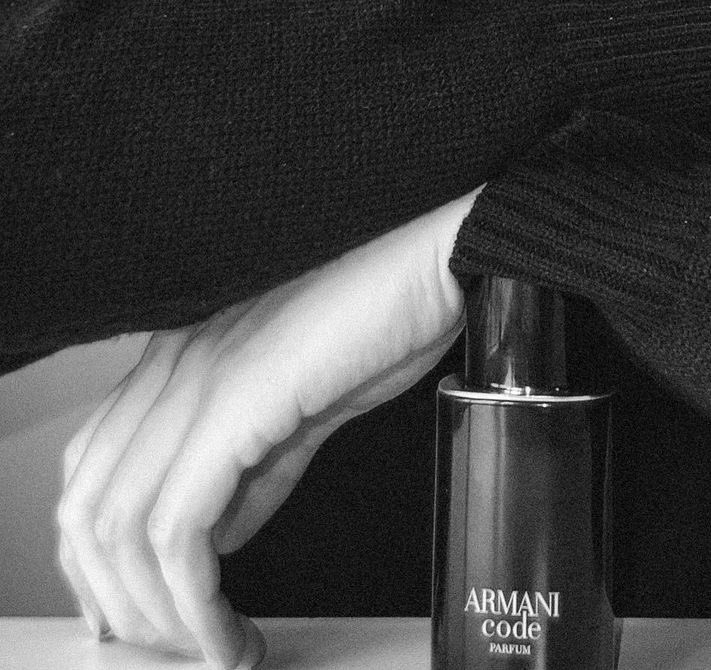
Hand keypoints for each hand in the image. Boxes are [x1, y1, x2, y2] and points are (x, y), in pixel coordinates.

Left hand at [56, 190, 478, 668]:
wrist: (433, 268)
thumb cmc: (383, 319)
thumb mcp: (299, 408)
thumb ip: (248, 468)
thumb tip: (214, 537)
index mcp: (180, 356)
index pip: (89, 472)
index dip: (99, 560)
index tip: (144, 616)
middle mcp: (171, 362)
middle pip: (87, 506)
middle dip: (122, 601)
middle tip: (177, 648)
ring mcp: (197, 377)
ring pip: (121, 526)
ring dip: (159, 613)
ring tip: (207, 648)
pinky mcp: (236, 402)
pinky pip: (179, 527)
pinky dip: (195, 600)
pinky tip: (226, 629)